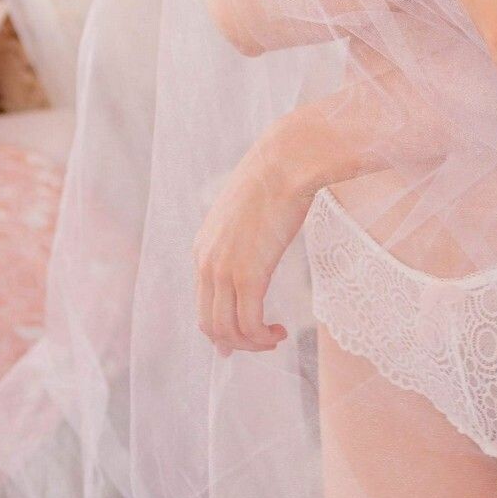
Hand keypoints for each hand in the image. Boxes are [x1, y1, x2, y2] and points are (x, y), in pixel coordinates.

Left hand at [193, 47, 454, 355]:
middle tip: (268, 341)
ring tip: (278, 337)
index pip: (203, 301)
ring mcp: (223, 269)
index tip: (247, 336)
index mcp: (205, 244)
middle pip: (210, 324)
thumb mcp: (256, 203)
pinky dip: (262, 338)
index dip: (223, 327)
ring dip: (253, 343)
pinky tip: (283, 332)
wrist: (292, 154)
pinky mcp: (247, 275)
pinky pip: (248, 325)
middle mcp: (206, 261)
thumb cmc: (284, 171)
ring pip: (227, 331)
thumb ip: (251, 225)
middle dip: (237, 342)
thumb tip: (268, 222)